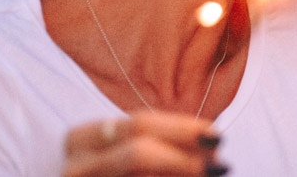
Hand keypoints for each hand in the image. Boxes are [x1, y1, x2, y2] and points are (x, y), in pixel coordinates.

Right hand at [63, 112, 227, 176]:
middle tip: (221, 165)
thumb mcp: (128, 152)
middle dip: (184, 159)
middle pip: (138, 154)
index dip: (182, 128)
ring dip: (182, 176)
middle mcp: (75, 166)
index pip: (139, 123)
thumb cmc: (111, 171)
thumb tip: (212, 145)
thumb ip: (162, 144)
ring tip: (211, 173)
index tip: (217, 134)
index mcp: (81, 138)